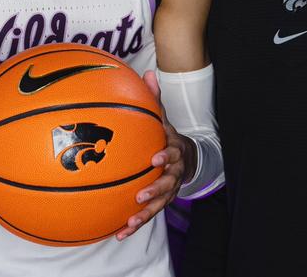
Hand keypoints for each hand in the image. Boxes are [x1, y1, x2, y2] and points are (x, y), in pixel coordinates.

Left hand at [116, 69, 192, 240]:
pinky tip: (118, 233)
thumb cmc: (165, 135)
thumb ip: (153, 99)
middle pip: (168, 183)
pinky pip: (148, 215)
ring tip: (131, 221)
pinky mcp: (160, 202)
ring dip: (145, 214)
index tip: (155, 158)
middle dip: (156, 190)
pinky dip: (134, 225)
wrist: (187, 157)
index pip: (173, 153)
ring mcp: (168, 190)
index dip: (166, 156)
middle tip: (141, 194)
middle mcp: (173, 173)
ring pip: (159, 204)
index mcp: (173, 150)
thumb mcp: (162, 117)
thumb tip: (146, 72)